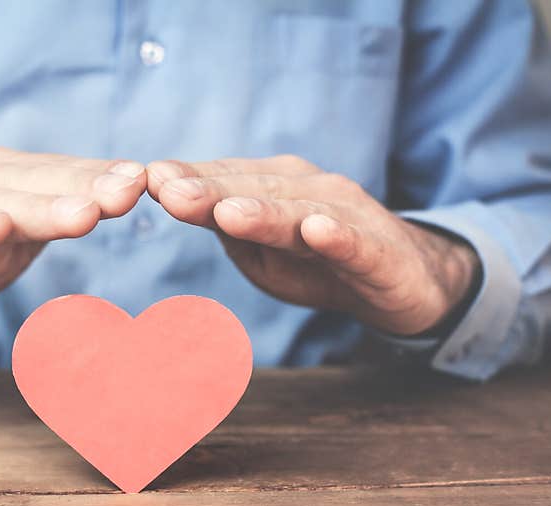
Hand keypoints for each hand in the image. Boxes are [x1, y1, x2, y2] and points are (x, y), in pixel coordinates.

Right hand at [0, 148, 145, 338]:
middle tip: (132, 188)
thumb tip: (102, 204)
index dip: (99, 175)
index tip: (146, 178)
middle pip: (33, 182)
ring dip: (41, 207)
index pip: (56, 174)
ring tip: (86, 212)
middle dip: (85, 185)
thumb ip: (45, 222)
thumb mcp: (3, 241)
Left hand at [147, 156, 479, 335]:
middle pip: (254, 192)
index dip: (188, 180)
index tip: (145, 178)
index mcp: (275, 191)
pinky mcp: (378, 251)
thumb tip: (177, 200)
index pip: (225, 183)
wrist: (405, 281)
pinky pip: (355, 244)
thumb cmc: (321, 265)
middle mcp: (308, 192)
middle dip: (210, 190)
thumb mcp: (264, 255)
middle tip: (167, 188)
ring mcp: (346, 217)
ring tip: (226, 213)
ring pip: (298, 214)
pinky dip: (336, 237)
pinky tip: (316, 230)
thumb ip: (228, 232)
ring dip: (263, 212)